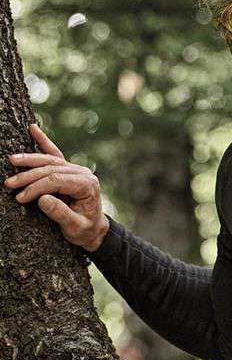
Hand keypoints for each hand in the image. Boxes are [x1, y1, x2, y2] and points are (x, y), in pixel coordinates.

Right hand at [4, 122, 108, 251]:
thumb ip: (61, 214)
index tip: (21, 197)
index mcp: (87, 185)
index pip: (57, 180)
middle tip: (9, 183)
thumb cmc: (85, 230)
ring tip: (12, 160)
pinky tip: (33, 128)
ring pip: (50, 160)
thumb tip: (42, 199)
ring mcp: (76, 169)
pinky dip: (44, 141)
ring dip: (30, 160)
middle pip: (52, 169)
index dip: (37, 187)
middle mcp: (83, 173)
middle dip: (29, 175)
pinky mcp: (68, 169)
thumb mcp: (75, 227)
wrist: (93, 229)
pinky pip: (55, 154)